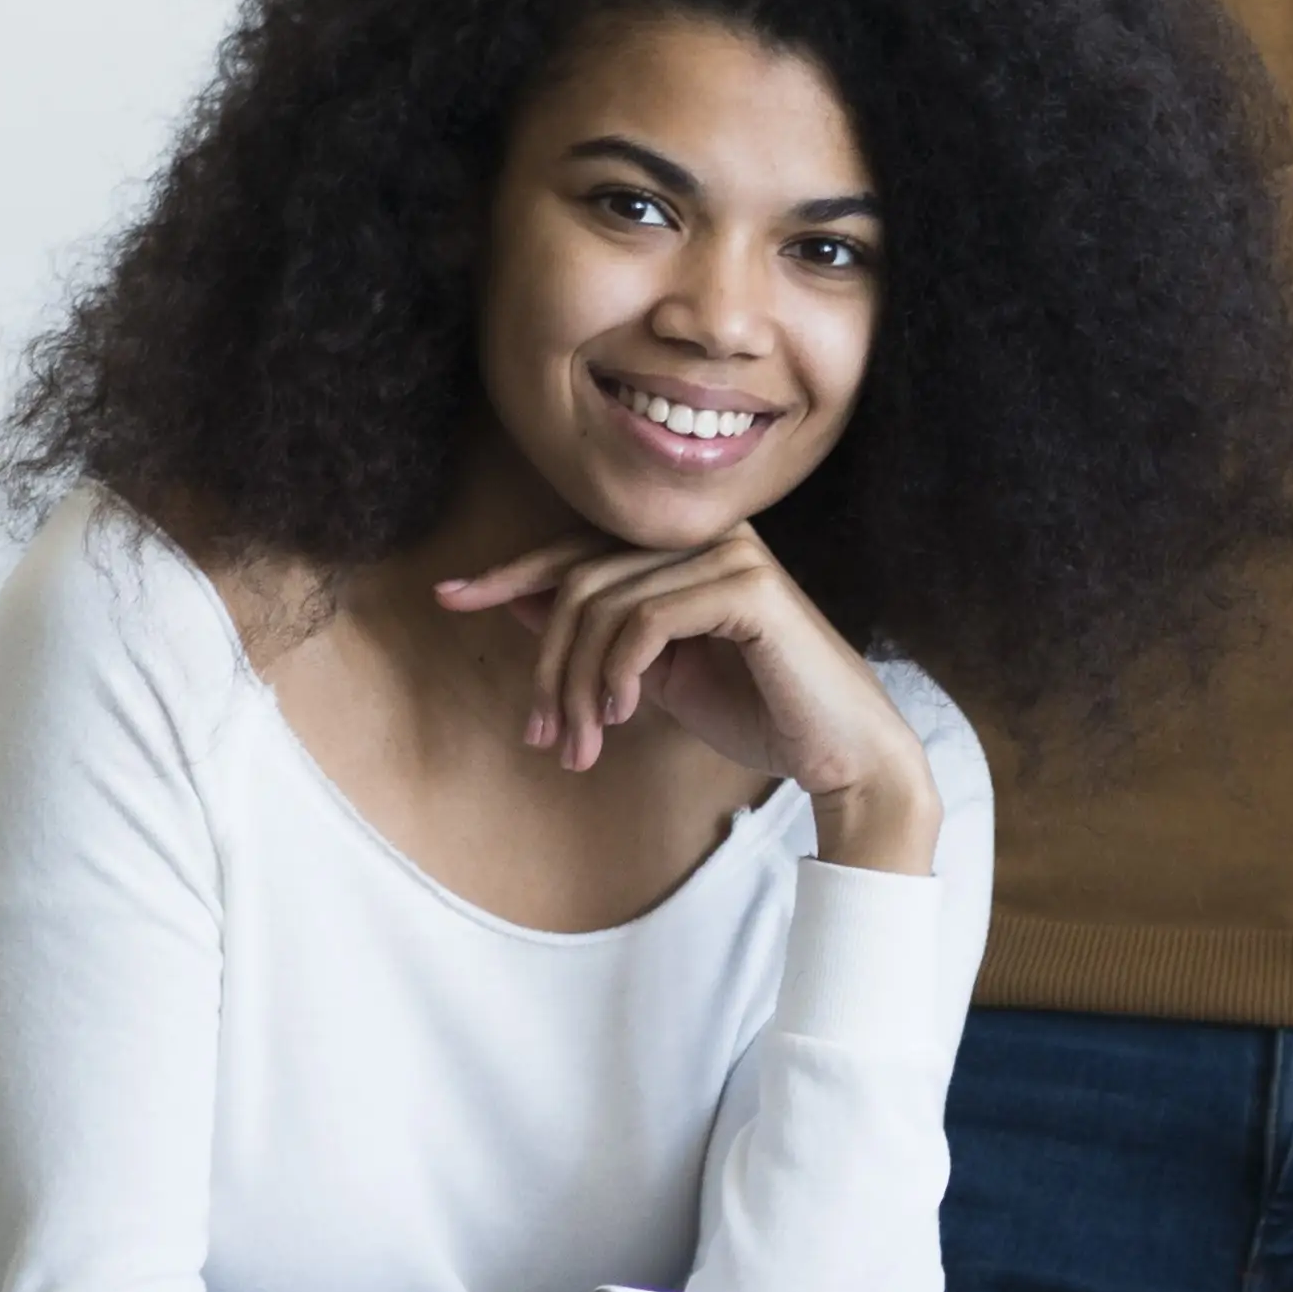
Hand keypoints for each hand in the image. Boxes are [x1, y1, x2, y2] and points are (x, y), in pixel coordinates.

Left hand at [431, 526, 940, 869]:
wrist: (842, 754)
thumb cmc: (758, 713)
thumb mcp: (656, 676)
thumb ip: (601, 636)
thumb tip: (522, 600)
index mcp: (684, 551)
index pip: (577, 551)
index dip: (508, 574)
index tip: (449, 599)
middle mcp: (707, 537)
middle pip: (579, 582)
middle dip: (546, 666)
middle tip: (541, 737)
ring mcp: (729, 555)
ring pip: (603, 605)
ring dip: (576, 684)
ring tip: (579, 745)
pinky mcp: (748, 586)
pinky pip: (646, 618)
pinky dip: (618, 670)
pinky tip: (620, 714)